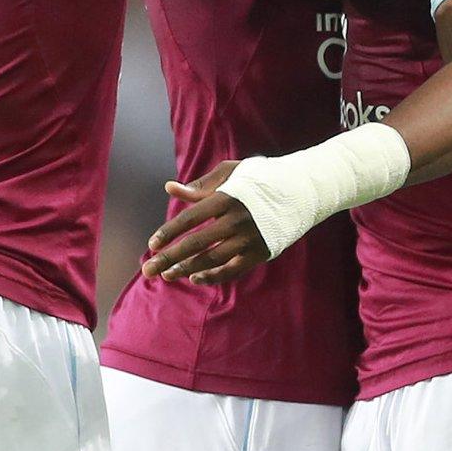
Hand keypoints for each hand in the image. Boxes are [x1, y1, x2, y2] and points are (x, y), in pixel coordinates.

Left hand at [141, 161, 271, 284]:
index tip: (152, 244)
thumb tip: (170, 188)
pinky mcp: (261, 252)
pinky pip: (233, 270)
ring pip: (213, 259)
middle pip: (197, 243)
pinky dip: (214, 276)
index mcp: (227, 198)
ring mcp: (250, 238)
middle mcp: (238, 220)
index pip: (191, 218)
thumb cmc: (260, 178)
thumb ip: (200, 185)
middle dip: (170, 258)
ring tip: (166, 275)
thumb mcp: (231, 172)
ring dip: (187, 269)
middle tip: (149, 269)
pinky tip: (195, 277)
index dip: (169, 232)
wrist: (302, 190)